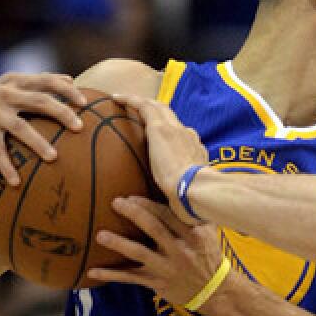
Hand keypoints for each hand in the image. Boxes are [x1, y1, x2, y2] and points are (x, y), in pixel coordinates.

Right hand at [0, 72, 86, 184]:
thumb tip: (70, 79)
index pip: (46, 80)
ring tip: (54, 158)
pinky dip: (6, 166)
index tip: (85, 102)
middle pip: (39, 101)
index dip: (67, 90)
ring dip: (38, 143)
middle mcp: (4, 93)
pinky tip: (16, 181)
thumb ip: (37, 84)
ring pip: (20, 127)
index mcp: (15, 82)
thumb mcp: (11, 89)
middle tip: (80, 128)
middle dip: (61, 113)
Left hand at [88, 196, 225, 308]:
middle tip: (116, 203)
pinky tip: (92, 272)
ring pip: (140, 253)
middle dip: (134, 214)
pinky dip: (111, 275)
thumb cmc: (209, 256)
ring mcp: (166, 267)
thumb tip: (183, 189)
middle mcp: (179, 250)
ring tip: (100, 235)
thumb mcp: (209, 233)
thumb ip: (195, 214)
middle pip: (154, 229)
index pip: (169, 215)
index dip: (148, 205)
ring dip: (119, 244)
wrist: (215, 291)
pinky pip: (130, 278)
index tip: (131, 197)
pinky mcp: (156, 282)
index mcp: (192, 235)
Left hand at [111, 94, 207, 224]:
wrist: (198, 192)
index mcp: (197, 154)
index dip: (174, 135)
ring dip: (144, 103)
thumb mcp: (192, 201)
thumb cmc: (197, 204)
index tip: (164, 139)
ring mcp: (177, 131)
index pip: (185, 139)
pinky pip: (144, 107)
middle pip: (173, 119)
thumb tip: (186, 216)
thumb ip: (186, 202)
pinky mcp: (161, 128)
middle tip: (143, 111)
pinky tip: (117, 99)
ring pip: (160, 109)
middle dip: (159, 114)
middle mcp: (190, 137)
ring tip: (127, 101)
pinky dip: (131, 101)